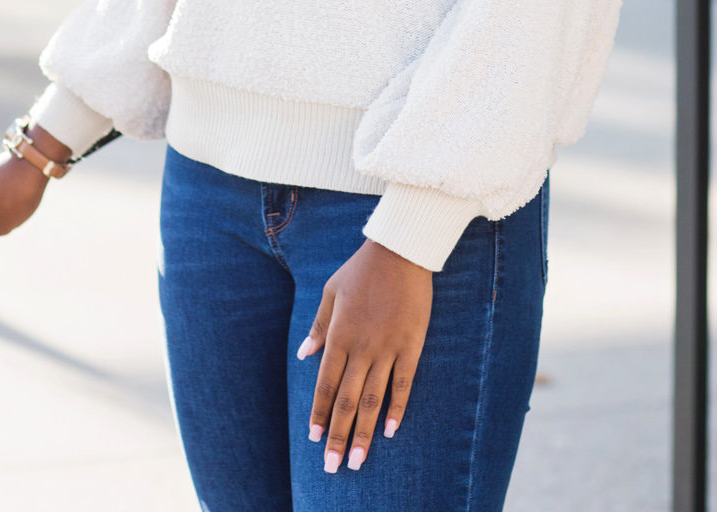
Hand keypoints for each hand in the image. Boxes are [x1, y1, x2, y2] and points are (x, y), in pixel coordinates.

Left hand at [297, 237, 432, 473]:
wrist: (401, 250)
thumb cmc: (362, 269)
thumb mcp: (332, 291)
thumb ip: (319, 326)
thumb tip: (304, 354)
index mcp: (340, 334)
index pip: (326, 384)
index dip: (320, 412)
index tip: (315, 439)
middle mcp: (362, 347)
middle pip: (348, 400)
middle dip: (340, 436)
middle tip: (334, 467)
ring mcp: (388, 348)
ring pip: (374, 399)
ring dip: (365, 433)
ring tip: (359, 461)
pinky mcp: (412, 345)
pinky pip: (404, 384)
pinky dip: (397, 409)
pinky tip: (390, 431)